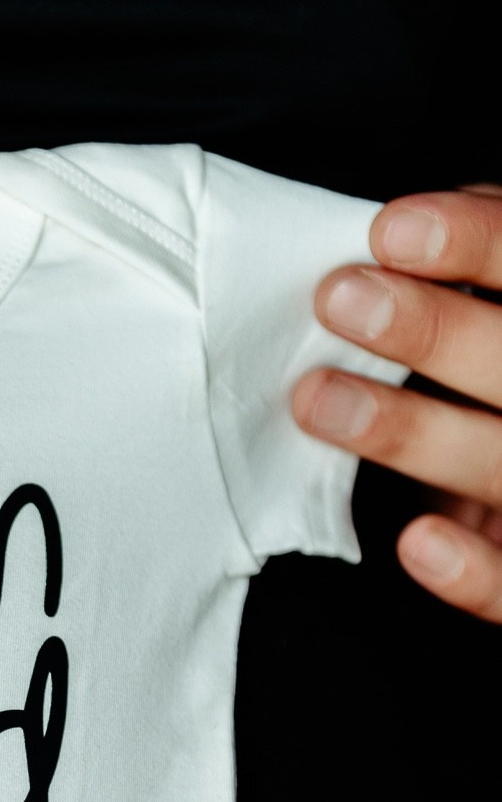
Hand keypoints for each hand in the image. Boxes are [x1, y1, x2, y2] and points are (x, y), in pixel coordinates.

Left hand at [292, 184, 501, 619]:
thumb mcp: (500, 317)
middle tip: (338, 299)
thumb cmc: (501, 378)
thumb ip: (480, 264)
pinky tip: (417, 542)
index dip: (477, 244)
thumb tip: (402, 231)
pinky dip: (474, 571)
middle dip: (434, 331)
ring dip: (414, 432)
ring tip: (317, 398)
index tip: (388, 231)